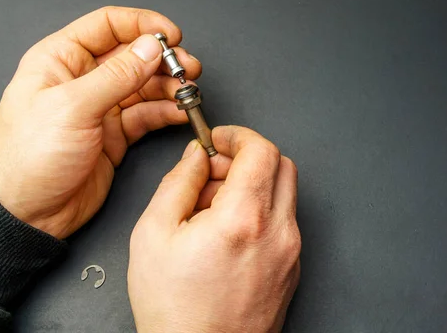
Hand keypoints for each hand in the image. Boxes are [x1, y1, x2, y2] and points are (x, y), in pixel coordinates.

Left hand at [0, 6, 201, 238]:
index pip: (108, 25)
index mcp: (60, 59)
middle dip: (164, 60)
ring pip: (145, 85)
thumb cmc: (28, 158)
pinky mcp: (115, 134)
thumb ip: (117, 76)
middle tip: (187, 69)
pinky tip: (180, 113)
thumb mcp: (73, 108)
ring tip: (188, 93)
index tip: (172, 36)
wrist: (27, 213)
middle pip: (133, 55)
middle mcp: (83, 79)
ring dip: (170, 87)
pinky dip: (167, 112)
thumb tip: (150, 48)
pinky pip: (147, 115)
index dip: (143, 25)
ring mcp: (101, 107)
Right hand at [128, 126, 300, 332]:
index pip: (261, 150)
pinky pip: (283, 221)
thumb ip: (178, 183)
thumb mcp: (153, 235)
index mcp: (243, 218)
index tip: (219, 140)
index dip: (238, 136)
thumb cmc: (175, 310)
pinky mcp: (292, 267)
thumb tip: (195, 157)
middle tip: (215, 172)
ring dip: (254, 185)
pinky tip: (229, 232)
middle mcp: (277, 232)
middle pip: (281, 165)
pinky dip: (261, 211)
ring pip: (284, 193)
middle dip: (247, 157)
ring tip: (215, 209)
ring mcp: (290, 252)